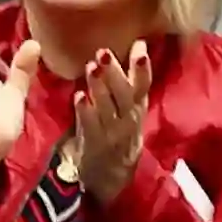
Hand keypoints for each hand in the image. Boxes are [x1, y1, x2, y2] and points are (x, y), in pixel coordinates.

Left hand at [66, 44, 154, 186]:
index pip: (143, 86)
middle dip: (116, 74)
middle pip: (125, 96)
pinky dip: (85, 112)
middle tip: (104, 52)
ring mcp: (112, 134)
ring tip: (91, 67)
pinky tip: (78, 97)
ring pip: (107, 109)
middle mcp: (128, 120)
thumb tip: (138, 43)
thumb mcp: (130, 110)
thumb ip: (131, 81)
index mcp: (137, 109)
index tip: (139, 46)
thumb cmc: (119, 134)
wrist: (111, 178)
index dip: (142, 68)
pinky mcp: (94, 145)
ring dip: (99, 88)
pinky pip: (90, 128)